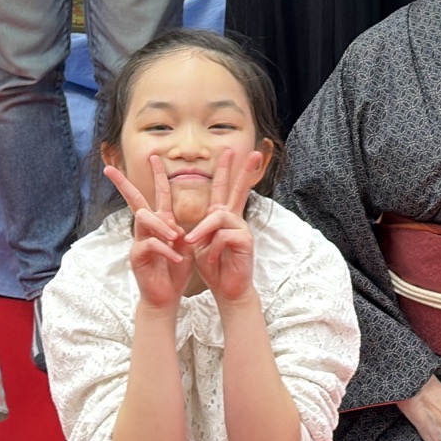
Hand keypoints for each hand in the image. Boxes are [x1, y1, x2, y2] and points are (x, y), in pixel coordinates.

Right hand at [104, 157, 190, 309]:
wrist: (167, 296)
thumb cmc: (176, 270)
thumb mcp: (185, 246)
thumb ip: (180, 231)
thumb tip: (176, 224)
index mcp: (160, 222)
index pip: (157, 194)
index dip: (157, 175)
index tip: (153, 156)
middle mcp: (145, 229)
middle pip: (135, 200)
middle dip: (122, 184)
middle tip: (108, 169)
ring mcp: (138, 241)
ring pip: (145, 219)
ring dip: (162, 226)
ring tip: (176, 238)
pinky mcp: (137, 256)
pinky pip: (151, 244)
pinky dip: (167, 251)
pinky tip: (177, 259)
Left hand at [183, 144, 269, 306]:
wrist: (227, 290)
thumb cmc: (214, 267)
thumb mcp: (200, 243)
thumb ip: (202, 226)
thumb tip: (205, 216)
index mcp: (222, 217)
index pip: (223, 189)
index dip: (226, 170)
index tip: (229, 151)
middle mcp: (234, 219)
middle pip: (238, 189)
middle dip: (243, 170)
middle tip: (249, 151)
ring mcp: (242, 228)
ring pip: (218, 216)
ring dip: (201, 231)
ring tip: (190, 244)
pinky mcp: (245, 240)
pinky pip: (221, 236)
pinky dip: (211, 248)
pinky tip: (211, 260)